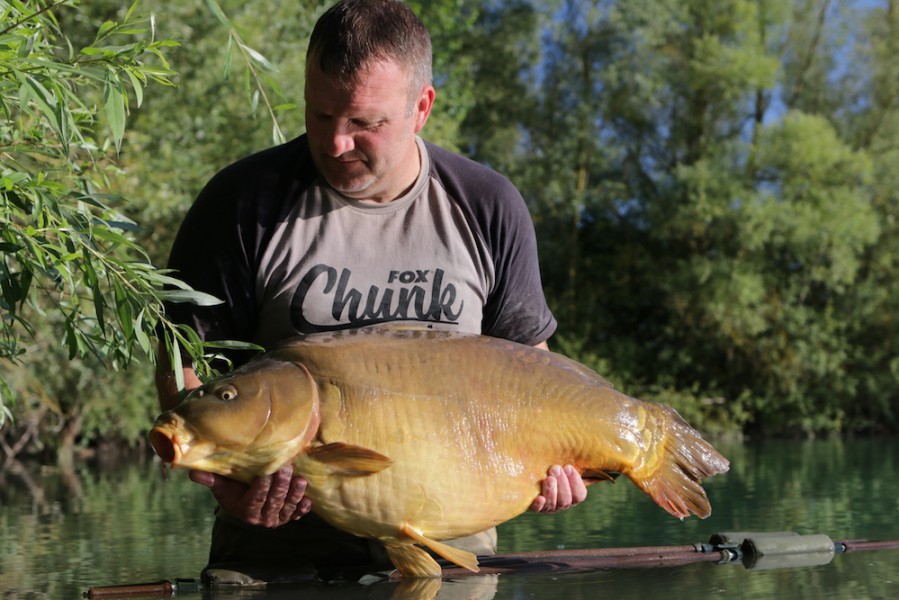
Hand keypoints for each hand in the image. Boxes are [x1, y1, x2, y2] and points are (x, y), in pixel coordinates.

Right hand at [188, 466, 311, 527]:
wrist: (247, 499)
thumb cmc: (234, 489)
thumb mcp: (222, 485)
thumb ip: (210, 479)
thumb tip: (193, 473)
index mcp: (246, 510)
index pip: (255, 499)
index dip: (262, 487)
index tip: (267, 473)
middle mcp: (263, 517)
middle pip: (273, 502)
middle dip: (281, 486)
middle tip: (286, 468)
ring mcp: (278, 518)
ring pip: (287, 507)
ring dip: (295, 495)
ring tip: (300, 480)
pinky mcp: (290, 516)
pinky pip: (298, 513)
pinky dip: (303, 509)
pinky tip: (309, 501)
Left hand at [530, 464, 587, 512]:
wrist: (530, 475)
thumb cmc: (551, 467)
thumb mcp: (562, 466)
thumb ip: (570, 463)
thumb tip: (590, 443)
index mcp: (572, 495)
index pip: (579, 495)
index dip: (575, 482)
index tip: (568, 467)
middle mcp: (561, 504)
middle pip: (566, 500)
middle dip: (562, 483)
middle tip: (555, 468)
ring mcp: (548, 507)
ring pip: (553, 504)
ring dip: (551, 491)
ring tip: (548, 478)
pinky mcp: (534, 507)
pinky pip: (537, 509)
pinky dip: (539, 505)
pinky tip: (539, 497)